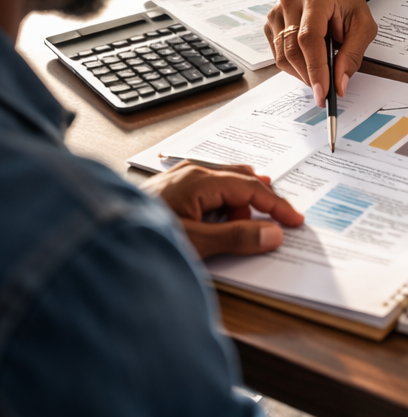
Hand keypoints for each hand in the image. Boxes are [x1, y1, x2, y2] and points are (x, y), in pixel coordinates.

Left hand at [158, 162, 303, 258]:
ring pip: (225, 188)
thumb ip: (238, 238)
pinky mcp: (174, 189)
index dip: (276, 206)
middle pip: (241, 182)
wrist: (102, 236)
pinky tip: (215, 226)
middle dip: (256, 207)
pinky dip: (220, 210)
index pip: (251, 189)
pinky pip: (210, 193)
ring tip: (225, 235)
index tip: (296, 220)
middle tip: (269, 228)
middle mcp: (192, 172)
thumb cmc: (146, 237)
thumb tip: (273, 234)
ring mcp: (182, 178)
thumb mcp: (198, 243)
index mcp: (200, 180)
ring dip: (234, 212)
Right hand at [264, 0, 377, 106]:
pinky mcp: (270, 22)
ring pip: (282, 56)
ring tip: (321, 68)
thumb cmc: (347, 3)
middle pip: (293, 50)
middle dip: (310, 76)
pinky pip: (278, 54)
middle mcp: (291, 0)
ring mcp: (276, 10)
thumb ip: (353, 54)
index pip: (309, 38)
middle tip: (326, 90)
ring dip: (302, 72)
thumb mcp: (364, 25)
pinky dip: (294, 65)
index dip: (315, 68)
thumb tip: (339, 84)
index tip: (323, 92)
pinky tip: (309, 58)